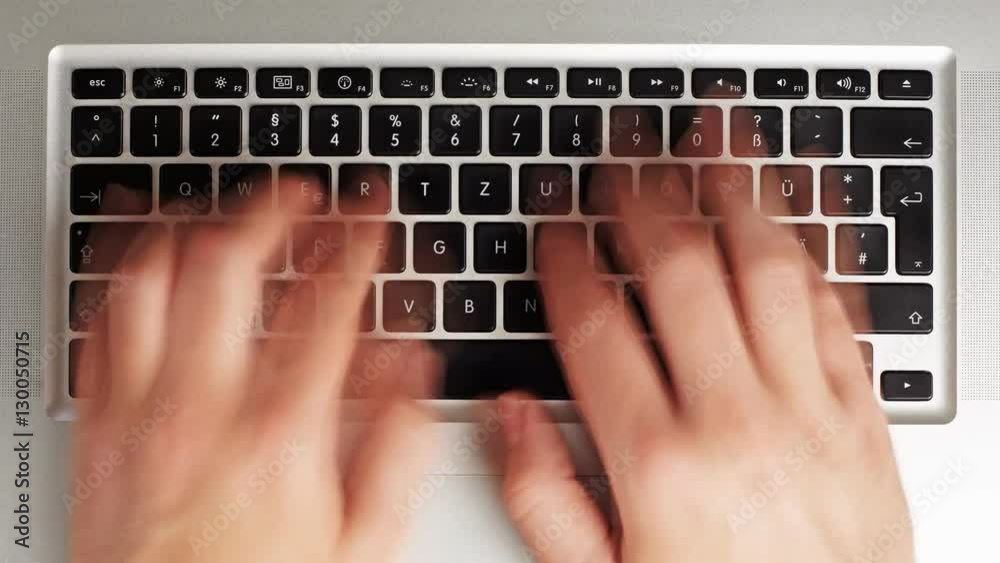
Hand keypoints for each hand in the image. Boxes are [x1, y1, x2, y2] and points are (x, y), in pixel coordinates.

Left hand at [68, 175, 439, 562]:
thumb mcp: (363, 542)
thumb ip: (400, 447)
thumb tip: (414, 367)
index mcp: (282, 433)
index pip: (328, 302)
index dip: (359, 239)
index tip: (371, 212)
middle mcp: (204, 408)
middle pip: (230, 265)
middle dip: (273, 208)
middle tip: (301, 192)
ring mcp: (140, 410)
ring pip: (150, 276)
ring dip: (191, 225)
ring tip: (224, 209)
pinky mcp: (96, 424)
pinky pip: (97, 321)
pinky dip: (123, 271)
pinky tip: (146, 251)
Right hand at [490, 163, 911, 561]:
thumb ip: (542, 496)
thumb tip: (508, 414)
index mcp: (657, 462)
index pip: (596, 328)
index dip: (566, 257)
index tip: (553, 216)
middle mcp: (733, 421)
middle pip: (681, 275)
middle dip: (642, 198)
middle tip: (620, 149)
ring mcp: (806, 410)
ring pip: (767, 271)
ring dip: (735, 192)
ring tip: (712, 136)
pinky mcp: (862, 414)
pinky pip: (840, 308)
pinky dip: (818, 244)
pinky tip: (800, 201)